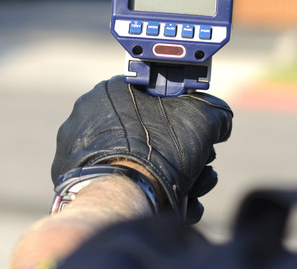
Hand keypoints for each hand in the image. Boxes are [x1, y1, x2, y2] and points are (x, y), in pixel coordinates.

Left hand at [51, 75, 232, 222]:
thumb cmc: (160, 151)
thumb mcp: (203, 118)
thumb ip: (215, 112)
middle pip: (148, 133)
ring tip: (190, 191)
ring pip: (136, 162)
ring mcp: (77, 154)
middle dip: (181, 152)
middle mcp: (86, 118)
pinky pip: (118, 184)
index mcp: (110, 91)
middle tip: (198, 166)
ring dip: (170, 177)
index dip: (182, 114)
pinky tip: (172, 204)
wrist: (126, 199)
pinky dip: (145, 194)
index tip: (198, 134)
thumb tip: (221, 123)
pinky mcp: (75, 186)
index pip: (153, 94)